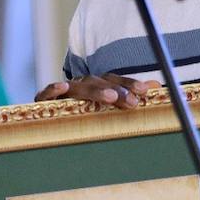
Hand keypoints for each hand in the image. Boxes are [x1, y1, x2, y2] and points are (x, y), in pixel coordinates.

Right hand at [34, 73, 157, 109]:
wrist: (48, 119)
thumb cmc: (83, 114)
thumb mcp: (108, 105)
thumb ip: (129, 95)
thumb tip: (156, 85)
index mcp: (96, 85)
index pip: (114, 80)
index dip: (129, 84)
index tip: (145, 90)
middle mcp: (81, 85)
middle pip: (99, 82)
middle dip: (116, 90)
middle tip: (131, 101)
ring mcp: (62, 92)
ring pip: (78, 88)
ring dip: (94, 90)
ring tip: (110, 97)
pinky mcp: (43, 100)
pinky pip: (46, 93)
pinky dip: (53, 89)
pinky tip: (62, 87)